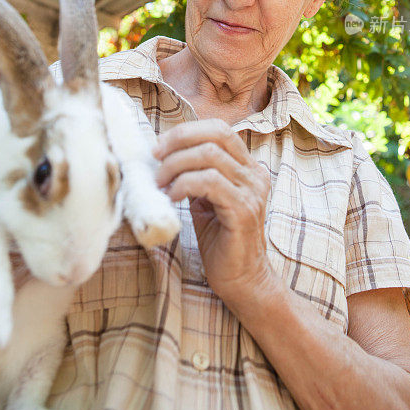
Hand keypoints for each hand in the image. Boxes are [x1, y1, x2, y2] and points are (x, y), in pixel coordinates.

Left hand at [153, 119, 272, 307]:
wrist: (242, 280)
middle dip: (179, 140)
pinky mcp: (243, 210)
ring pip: (209, 156)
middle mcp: (254, 174)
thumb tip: (164, 154)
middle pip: (217, 134)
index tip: (160, 147)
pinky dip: (184, 184)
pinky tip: (172, 197)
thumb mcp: (206, 199)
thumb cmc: (221, 240)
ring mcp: (252, 191)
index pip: (220, 130)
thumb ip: (195, 174)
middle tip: (155, 158)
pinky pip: (210, 182)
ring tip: (160, 183)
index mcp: (248, 167)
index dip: (187, 131)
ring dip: (176, 165)